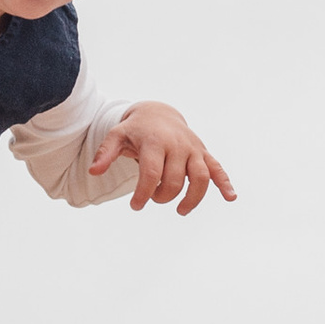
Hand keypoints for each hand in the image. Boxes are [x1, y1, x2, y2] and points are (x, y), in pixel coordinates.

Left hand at [90, 102, 235, 213]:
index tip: (135, 206)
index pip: (152, 172)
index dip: (144, 193)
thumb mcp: (117, 136)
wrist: (158, 112)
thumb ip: (105, 153)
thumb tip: (93, 171)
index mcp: (156, 141)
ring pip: (200, 177)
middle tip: (152, 199)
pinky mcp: (203, 153)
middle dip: (162, 195)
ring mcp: (193, 149)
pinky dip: (225, 183)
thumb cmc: (135, 129)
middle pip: (175, 179)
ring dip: (193, 198)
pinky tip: (231, 197)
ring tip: (181, 211)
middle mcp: (178, 145)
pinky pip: (217, 169)